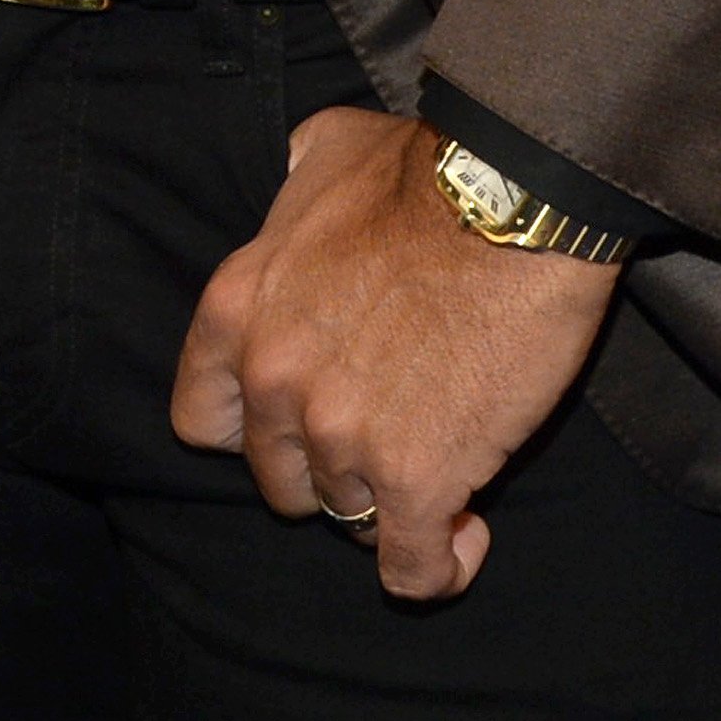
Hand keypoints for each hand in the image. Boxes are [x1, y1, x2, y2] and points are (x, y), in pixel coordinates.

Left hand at [168, 107, 625, 601]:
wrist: (516, 196)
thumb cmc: (428, 169)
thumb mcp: (323, 151)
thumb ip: (289, 196)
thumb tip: (291, 192)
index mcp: (238, 311)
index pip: (204, 422)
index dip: (255, 431)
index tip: (301, 420)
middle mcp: (274, 382)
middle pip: (281, 480)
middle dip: (332, 466)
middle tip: (391, 433)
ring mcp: (341, 436)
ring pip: (350, 519)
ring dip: (392, 502)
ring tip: (442, 465)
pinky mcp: (417, 478)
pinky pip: (410, 569)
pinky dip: (438, 565)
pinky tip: (465, 536)